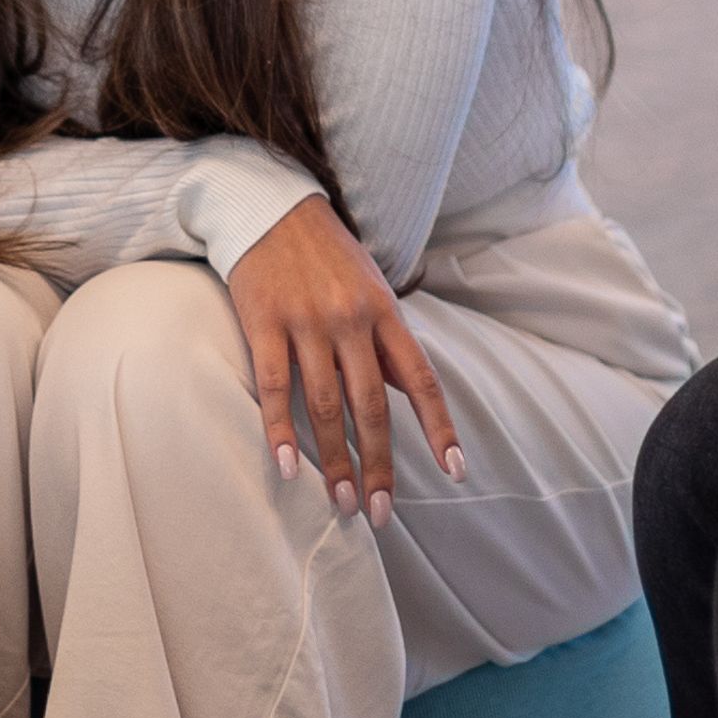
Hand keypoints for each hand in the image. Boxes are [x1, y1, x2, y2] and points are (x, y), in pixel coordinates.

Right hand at [224, 193, 462, 524]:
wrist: (268, 206)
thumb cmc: (325, 255)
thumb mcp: (369, 287)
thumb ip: (386, 341)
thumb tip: (408, 393)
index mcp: (384, 312)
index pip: (420, 378)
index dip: (439, 427)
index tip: (454, 471)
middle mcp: (350, 319)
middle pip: (370, 405)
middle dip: (377, 464)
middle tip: (377, 511)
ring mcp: (306, 321)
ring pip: (324, 404)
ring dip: (333, 460)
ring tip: (338, 501)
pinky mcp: (264, 321)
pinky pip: (273, 385)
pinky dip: (279, 430)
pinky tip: (286, 466)